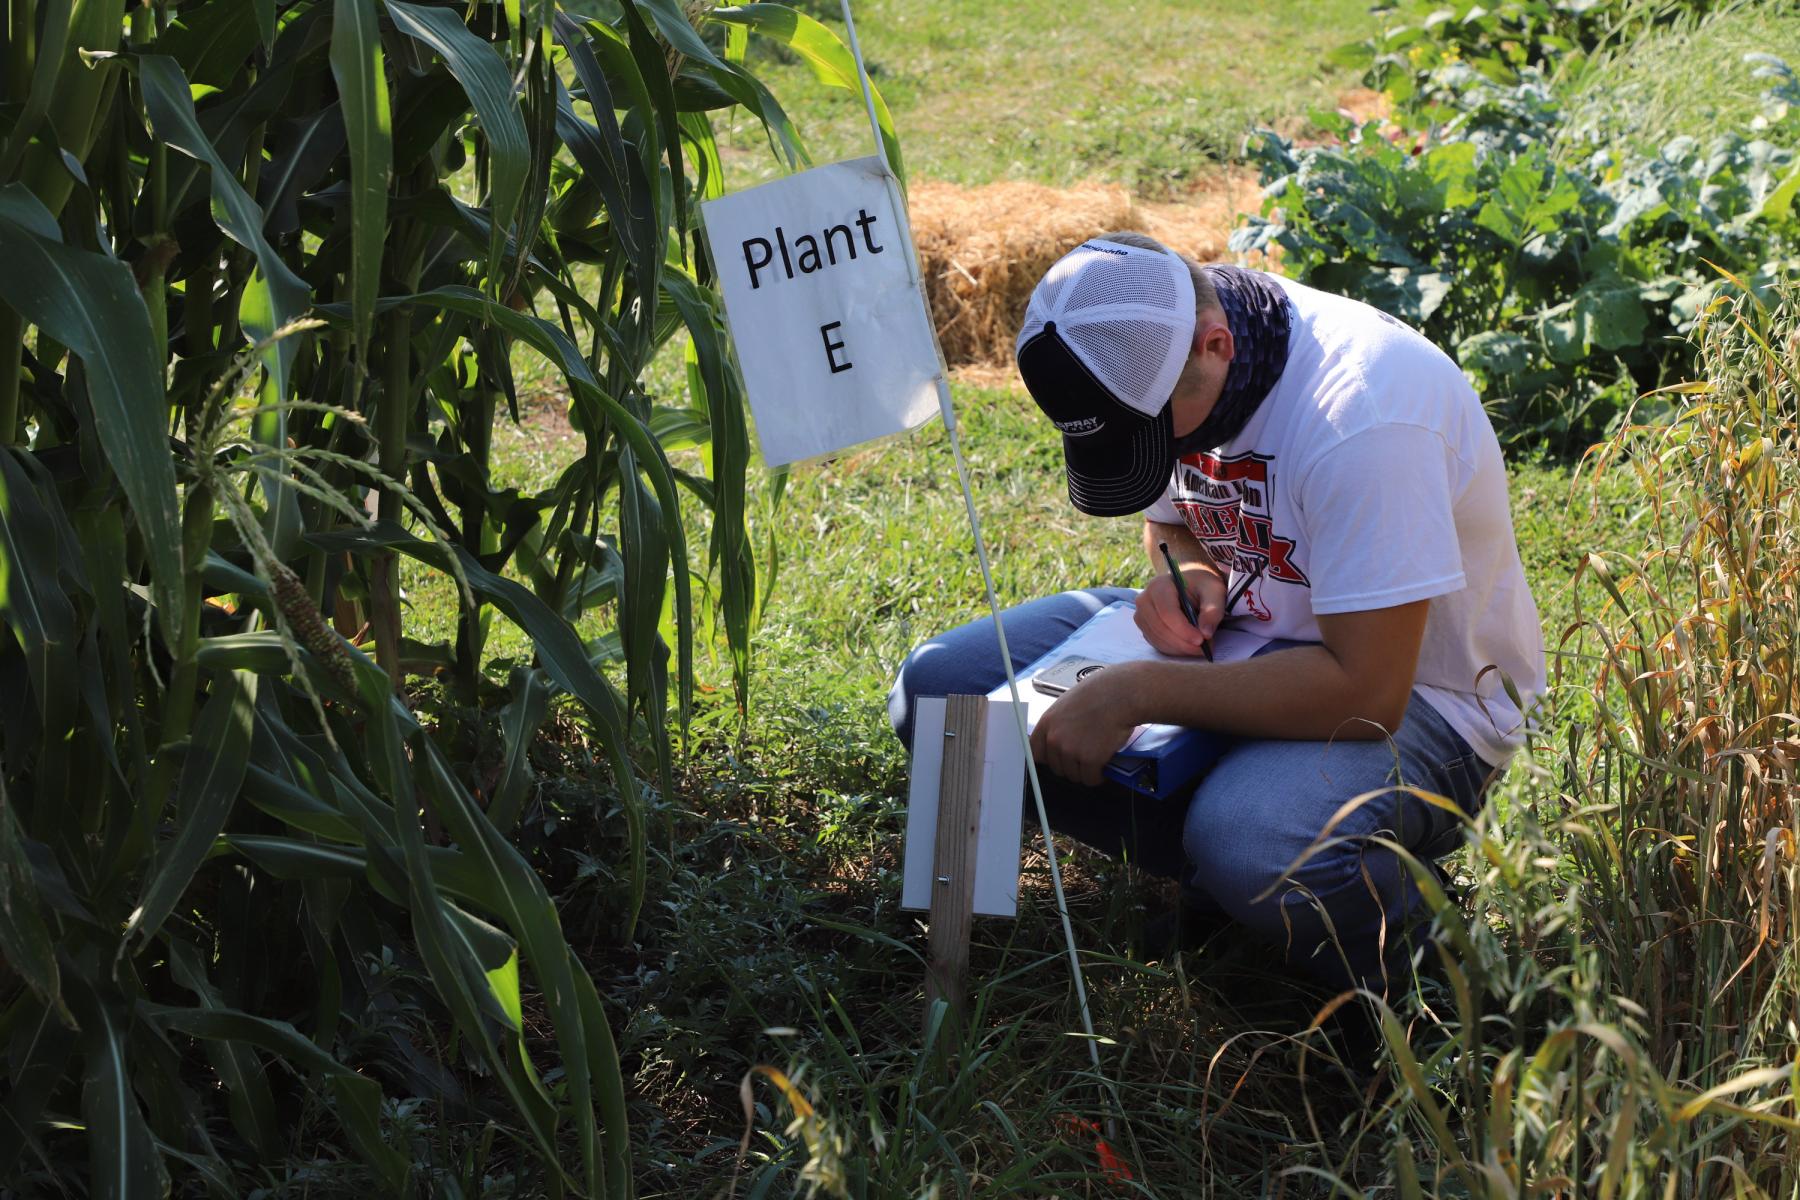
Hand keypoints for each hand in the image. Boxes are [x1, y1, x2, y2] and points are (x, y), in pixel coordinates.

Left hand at [1029, 663, 1144, 785]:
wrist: (1121, 696)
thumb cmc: (1100, 694)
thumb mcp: (1068, 705)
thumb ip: (1058, 724)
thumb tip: (1058, 740)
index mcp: (1047, 723)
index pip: (1034, 753)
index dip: (1048, 758)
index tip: (1057, 760)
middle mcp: (1054, 739)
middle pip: (1056, 768)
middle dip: (1070, 766)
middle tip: (1084, 758)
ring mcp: (1070, 750)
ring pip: (1074, 775)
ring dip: (1085, 772)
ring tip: (1096, 761)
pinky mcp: (1089, 760)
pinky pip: (1090, 779)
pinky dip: (1098, 777)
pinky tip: (1104, 767)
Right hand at [1134, 566, 1224, 656]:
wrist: (1193, 587)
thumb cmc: (1203, 586)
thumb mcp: (1214, 592)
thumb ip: (1212, 610)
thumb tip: (1206, 634)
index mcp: (1159, 585)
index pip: (1166, 612)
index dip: (1183, 629)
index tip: (1201, 640)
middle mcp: (1144, 600)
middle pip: (1160, 628)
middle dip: (1183, 643)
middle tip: (1204, 649)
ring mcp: (1142, 615)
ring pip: (1157, 639)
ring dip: (1180, 648)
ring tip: (1201, 648)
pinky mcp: (1145, 628)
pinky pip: (1157, 644)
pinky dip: (1174, 650)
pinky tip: (1190, 647)